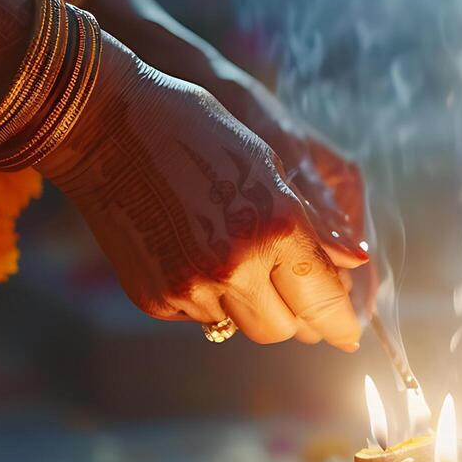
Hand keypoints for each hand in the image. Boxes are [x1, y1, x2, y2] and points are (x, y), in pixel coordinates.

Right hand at [112, 13, 375, 310]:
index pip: (324, 300)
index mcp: (276, 227)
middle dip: (293, 312)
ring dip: (250, 304)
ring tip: (230, 252)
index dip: (342, 322)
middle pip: (285, 329)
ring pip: (242, 326)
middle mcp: (237, 267)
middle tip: (287, 285)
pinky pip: (201, 315)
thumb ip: (312, 226)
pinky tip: (192, 250)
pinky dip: (208, 296)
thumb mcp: (268, 165)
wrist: (106, 128)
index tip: (348, 333)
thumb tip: (355, 264)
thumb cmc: (196, 131)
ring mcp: (191, 288)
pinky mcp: (156, 299)